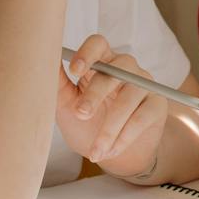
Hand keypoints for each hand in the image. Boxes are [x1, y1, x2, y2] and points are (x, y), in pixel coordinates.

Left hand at [55, 33, 167, 177]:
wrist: (114, 155)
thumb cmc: (88, 125)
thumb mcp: (66, 106)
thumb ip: (57, 84)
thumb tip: (40, 61)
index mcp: (101, 62)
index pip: (98, 43)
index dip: (88, 52)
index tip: (74, 71)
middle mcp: (125, 68)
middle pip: (116, 68)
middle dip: (96, 94)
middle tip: (81, 115)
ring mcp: (144, 84)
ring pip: (130, 96)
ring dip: (110, 126)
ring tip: (95, 150)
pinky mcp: (157, 104)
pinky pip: (142, 116)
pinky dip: (124, 137)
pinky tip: (110, 151)